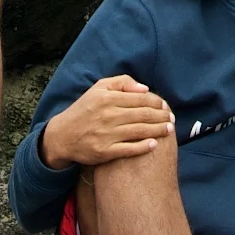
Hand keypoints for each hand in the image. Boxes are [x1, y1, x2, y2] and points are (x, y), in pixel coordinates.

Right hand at [40, 75, 175, 169]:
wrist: (62, 136)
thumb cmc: (84, 110)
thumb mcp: (99, 88)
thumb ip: (122, 83)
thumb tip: (145, 89)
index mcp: (108, 98)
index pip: (141, 99)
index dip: (157, 102)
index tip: (165, 106)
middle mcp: (108, 116)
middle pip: (143, 115)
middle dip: (161, 116)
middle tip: (172, 118)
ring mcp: (106, 135)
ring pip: (139, 131)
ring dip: (157, 130)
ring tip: (169, 129)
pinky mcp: (104, 152)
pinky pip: (129, 149)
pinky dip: (143, 147)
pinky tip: (154, 144)